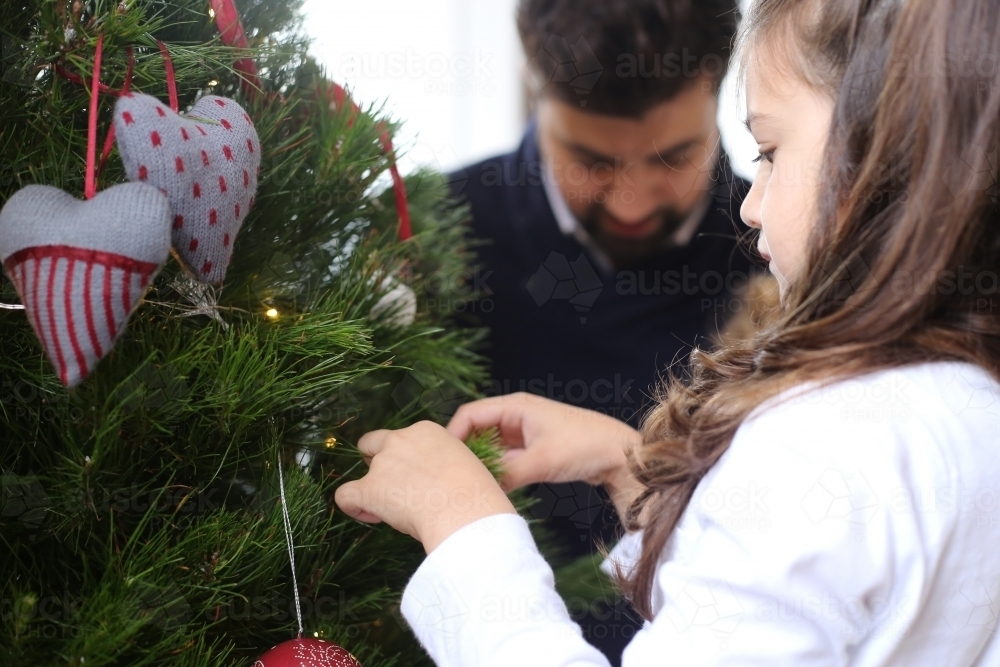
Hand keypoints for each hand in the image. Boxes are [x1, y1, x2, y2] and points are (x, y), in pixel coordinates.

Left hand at [334, 421, 516, 553]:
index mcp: (426, 431)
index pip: (405, 439)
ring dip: (375, 490)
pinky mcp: (369, 489)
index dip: (407, 459)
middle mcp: (400, 440)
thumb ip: (442, 463)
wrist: (466, 509)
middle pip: (375, 444)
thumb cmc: (475, 493)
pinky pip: (346, 495)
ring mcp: (382, 463)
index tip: (419, 478)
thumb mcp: (463, 463)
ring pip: (363, 473)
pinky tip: (369, 516)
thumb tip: (435, 480)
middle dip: (378, 461)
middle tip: (396, 486)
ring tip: (394, 512)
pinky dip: (353, 506)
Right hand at [447, 393, 644, 519]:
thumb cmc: (585, 446)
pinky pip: (504, 457)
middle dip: (464, 451)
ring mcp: (524, 432)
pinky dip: (496, 469)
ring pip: (490, 446)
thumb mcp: (542, 461)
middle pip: (476, 430)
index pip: (469, 414)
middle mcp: (516, 415)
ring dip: (481, 462)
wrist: (621, 454)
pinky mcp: (532, 448)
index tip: (442, 461)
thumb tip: (481, 489)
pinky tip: (490, 486)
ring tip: (467, 484)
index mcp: (516, 406)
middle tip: (450, 476)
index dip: (452, 435)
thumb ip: (508, 473)